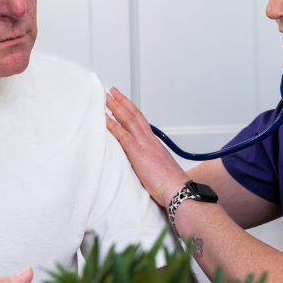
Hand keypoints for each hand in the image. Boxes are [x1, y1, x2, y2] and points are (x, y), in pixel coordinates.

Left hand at [106, 87, 189, 207]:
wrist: (178, 190)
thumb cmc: (170, 184)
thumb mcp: (160, 168)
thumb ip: (150, 161)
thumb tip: (143, 163)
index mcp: (155, 143)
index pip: (141, 121)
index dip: (132, 110)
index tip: (124, 102)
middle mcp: (150, 140)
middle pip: (134, 115)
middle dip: (122, 102)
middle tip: (112, 91)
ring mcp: (144, 145)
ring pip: (128, 120)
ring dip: (115, 108)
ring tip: (105, 98)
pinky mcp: (138, 153)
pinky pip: (122, 135)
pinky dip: (112, 125)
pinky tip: (104, 119)